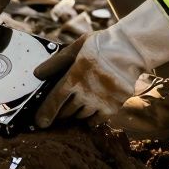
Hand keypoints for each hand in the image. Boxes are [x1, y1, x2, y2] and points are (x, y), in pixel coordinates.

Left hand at [33, 0, 168, 127]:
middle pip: (66, 111)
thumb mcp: (76, 47)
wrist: (130, 50)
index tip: (40, 123)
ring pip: (80, 116)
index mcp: (74, 77)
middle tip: (59, 110)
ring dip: (76, 113)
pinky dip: (90, 119)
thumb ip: (56, 62)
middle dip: (61, 112)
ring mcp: (99, 102)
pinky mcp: (112, 107)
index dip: (45, 114)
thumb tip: (37, 73)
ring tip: (77, 105)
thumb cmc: (101, 45)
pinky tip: (90, 111)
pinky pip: (95, 121)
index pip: (54, 101)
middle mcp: (85, 93)